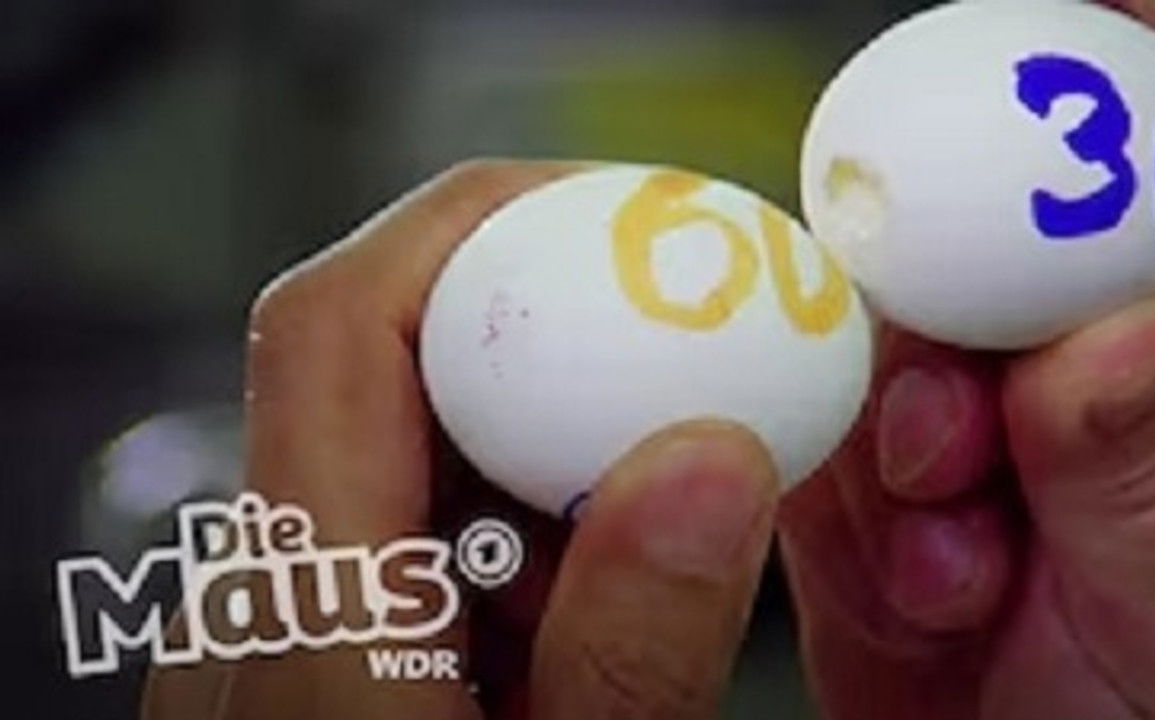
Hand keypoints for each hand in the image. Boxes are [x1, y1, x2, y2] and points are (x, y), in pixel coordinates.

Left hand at [140, 161, 781, 719]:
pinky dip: (515, 525)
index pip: (337, 328)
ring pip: (406, 447)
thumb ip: (631, 649)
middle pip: (384, 372)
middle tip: (685, 383)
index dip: (473, 230)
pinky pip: (405, 526)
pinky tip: (579, 611)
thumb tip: (711, 461)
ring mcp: (274, 629)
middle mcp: (261, 605)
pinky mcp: (307, 654)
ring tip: (644, 551)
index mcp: (297, 622)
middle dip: (546, 350)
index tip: (621, 225)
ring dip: (543, 453)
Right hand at [780, 1, 1154, 717]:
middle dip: (976, 287)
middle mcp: (1116, 343)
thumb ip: (1145, 467)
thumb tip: (1112, 333)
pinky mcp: (890, 452)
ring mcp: (993, 394)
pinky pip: (839, 415)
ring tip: (955, 534)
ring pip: (912, 314)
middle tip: (956, 377)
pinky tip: (926, 581)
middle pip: (1037, 208)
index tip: (1065, 40)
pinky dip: (862, 497)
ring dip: (912, 424)